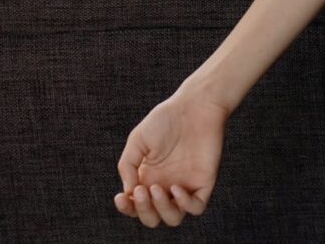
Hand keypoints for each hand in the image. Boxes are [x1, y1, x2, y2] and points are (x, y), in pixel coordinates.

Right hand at [114, 89, 229, 228]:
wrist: (195, 106)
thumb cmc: (165, 119)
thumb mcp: (137, 140)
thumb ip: (127, 166)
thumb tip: (128, 192)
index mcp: (148, 178)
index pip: (135, 206)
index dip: (127, 208)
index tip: (120, 197)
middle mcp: (165, 186)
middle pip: (153, 217)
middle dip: (143, 210)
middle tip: (143, 190)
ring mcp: (185, 186)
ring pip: (173, 218)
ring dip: (162, 210)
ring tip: (158, 189)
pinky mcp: (204, 182)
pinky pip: (196, 207)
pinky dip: (185, 204)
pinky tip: (176, 188)